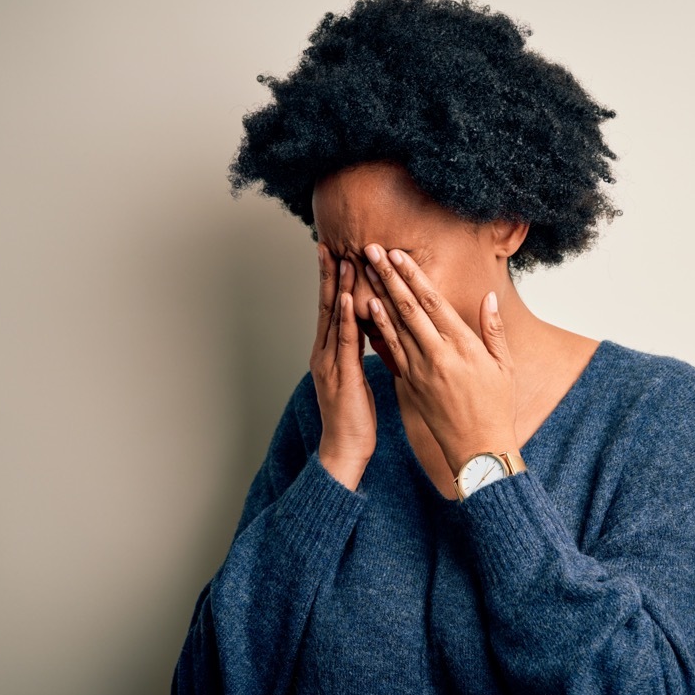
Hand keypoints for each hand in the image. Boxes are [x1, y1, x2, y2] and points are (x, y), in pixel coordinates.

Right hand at [311, 245, 375, 489]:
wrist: (345, 449)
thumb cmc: (355, 418)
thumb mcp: (357, 379)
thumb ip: (358, 353)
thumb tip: (369, 333)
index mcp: (330, 353)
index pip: (330, 309)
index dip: (331, 281)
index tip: (334, 254)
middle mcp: (324, 354)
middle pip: (325, 306)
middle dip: (326, 274)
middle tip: (327, 244)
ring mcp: (329, 363)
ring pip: (332, 318)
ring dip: (336, 286)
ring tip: (340, 259)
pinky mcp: (341, 375)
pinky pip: (344, 341)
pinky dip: (343, 316)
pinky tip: (344, 297)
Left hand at [361, 243, 517, 473]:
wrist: (477, 447)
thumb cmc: (496, 406)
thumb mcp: (504, 365)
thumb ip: (493, 329)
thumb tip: (488, 298)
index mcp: (463, 346)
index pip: (432, 302)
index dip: (412, 276)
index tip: (397, 255)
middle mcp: (438, 355)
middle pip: (407, 307)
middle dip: (387, 276)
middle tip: (370, 251)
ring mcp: (420, 370)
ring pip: (394, 325)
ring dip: (377, 295)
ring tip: (362, 272)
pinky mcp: (410, 383)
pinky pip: (390, 349)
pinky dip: (378, 327)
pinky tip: (367, 309)